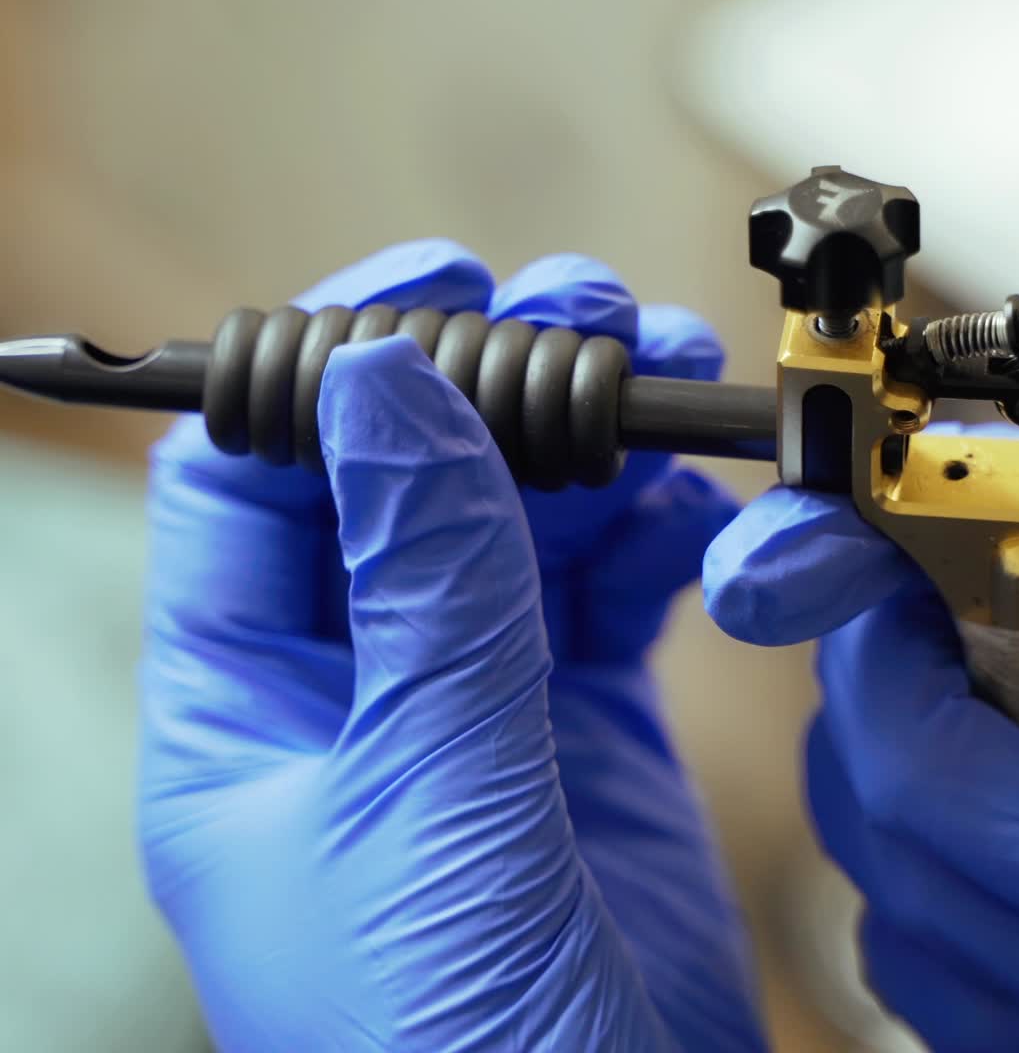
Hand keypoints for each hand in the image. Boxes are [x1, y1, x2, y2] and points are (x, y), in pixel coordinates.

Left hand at [139, 243, 766, 1052]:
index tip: (433, 285)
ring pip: (520, 522)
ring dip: (591, 443)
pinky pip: (607, 591)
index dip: (329, 367)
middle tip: (586, 308)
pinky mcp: (583, 732)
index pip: (248, 480)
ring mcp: (478, 703)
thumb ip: (424, 595)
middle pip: (403, 478)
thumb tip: (384, 389)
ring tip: (668, 375)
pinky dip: (653, 532)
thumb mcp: (430, 807)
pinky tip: (696, 506)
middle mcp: (358, 688)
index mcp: (252, 711)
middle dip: (490, 381)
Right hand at [706, 422, 1018, 1052]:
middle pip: (866, 688)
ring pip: (864, 824)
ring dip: (992, 919)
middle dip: (953, 793)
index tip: (773, 594)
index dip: (815, 546)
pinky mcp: (922, 898)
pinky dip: (993, 998)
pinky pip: (892, 943)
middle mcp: (968, 665)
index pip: (896, 526)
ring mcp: (930, 785)